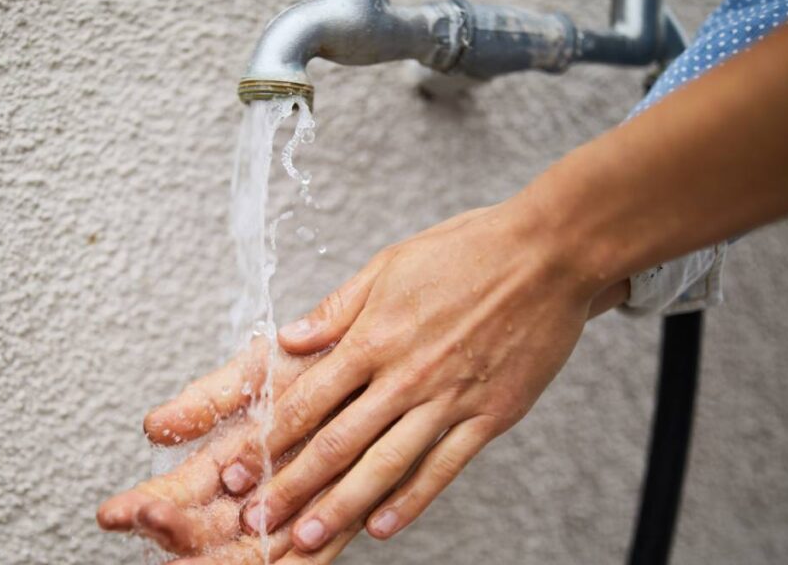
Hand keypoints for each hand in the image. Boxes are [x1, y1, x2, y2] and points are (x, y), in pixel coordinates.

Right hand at [97, 339, 366, 562]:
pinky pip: (309, 557)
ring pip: (249, 550)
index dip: (148, 503)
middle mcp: (258, 491)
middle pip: (207, 528)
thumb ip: (211, 402)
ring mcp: (295, 509)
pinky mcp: (338, 521)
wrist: (385, 352)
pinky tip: (255, 564)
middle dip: (174, 534)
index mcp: (230, 455)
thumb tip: (155, 428)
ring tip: (182, 559)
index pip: (181, 490)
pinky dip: (288, 564)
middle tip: (148, 527)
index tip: (115, 514)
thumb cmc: (318, 361)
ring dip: (214, 557)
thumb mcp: (257, 375)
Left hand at [217, 202, 625, 552]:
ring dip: (342, 505)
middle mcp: (405, 376)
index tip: (240, 469)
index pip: (308, 400)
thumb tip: (288, 340)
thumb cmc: (467, 251)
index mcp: (374, 337)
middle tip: (258, 520)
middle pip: (337, 442)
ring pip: (385, 464)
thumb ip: (337, 309)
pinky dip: (411, 500)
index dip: (268, 439)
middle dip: (292, 485)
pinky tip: (382, 526)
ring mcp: (448, 400)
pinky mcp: (488, 416)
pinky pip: (443, 467)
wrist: (548, 255)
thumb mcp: (389, 265)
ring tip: (308, 536)